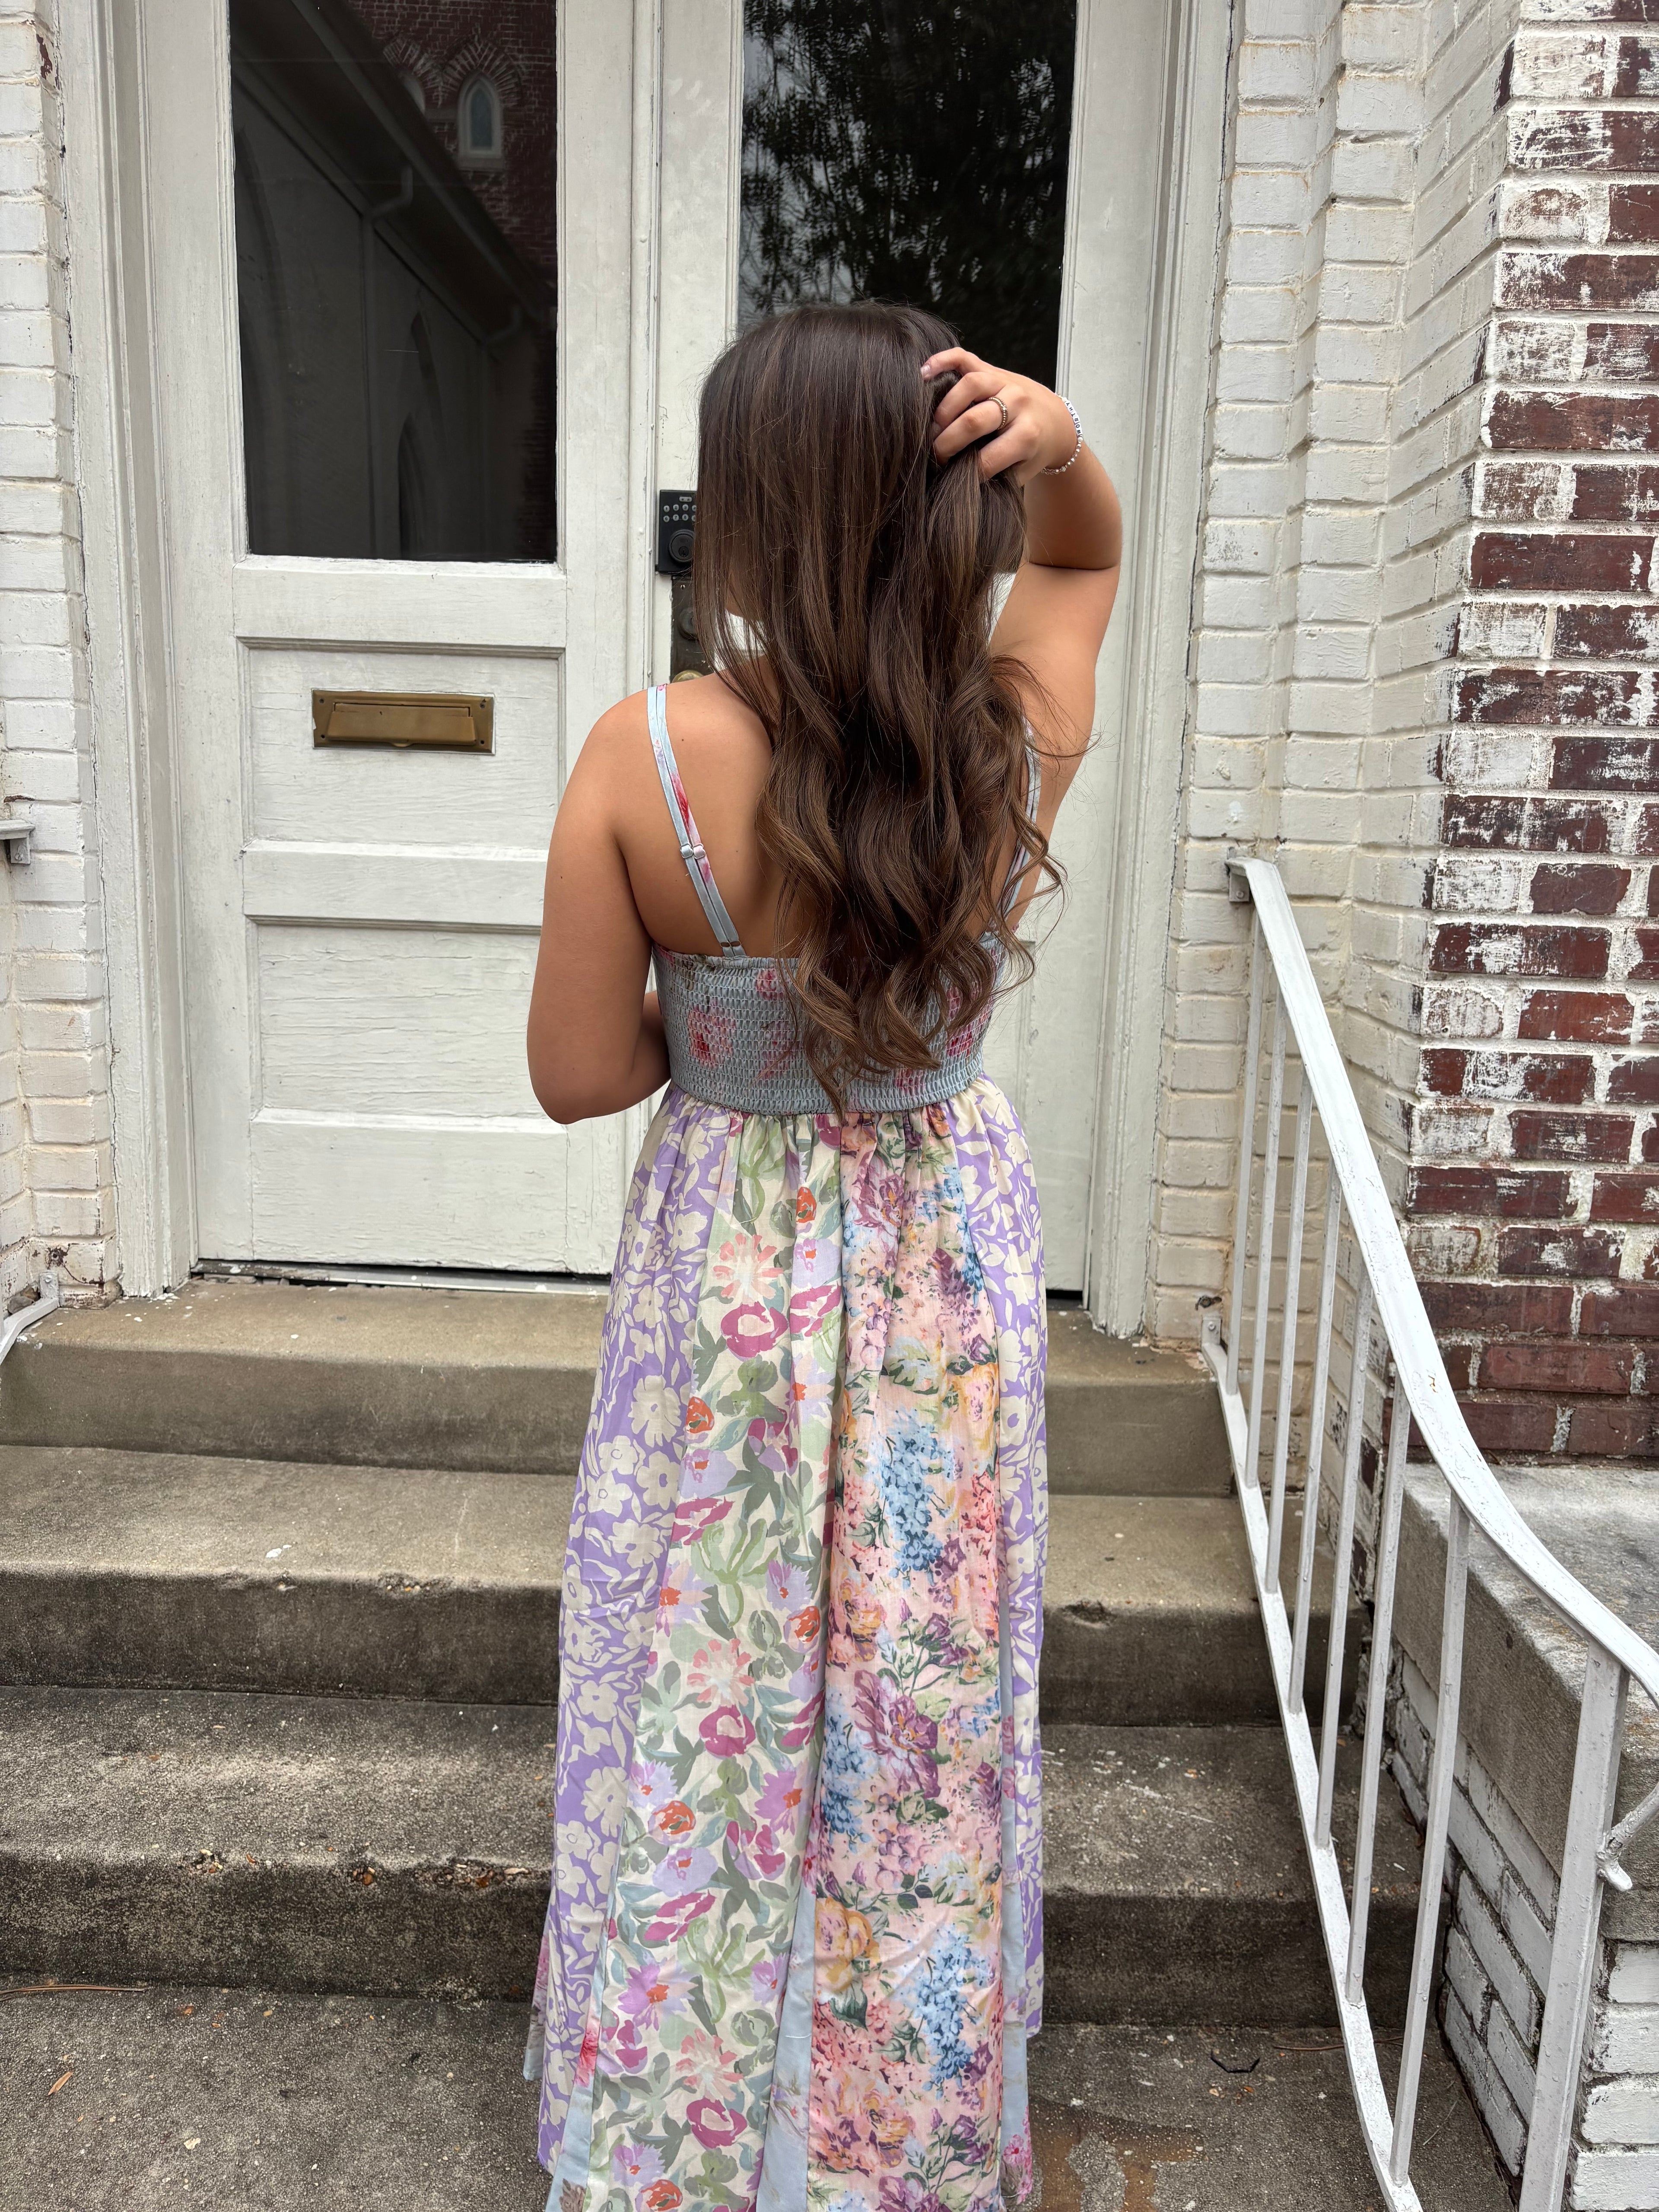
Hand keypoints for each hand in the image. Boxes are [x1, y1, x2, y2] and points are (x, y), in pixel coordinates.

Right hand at [921, 348, 1076, 484]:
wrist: (1053, 420)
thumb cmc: (1032, 451)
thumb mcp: (1022, 470)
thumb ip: (998, 477)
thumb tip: (958, 481)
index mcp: (1028, 436)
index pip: (987, 458)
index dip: (965, 471)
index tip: (951, 476)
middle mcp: (1018, 404)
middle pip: (974, 421)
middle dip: (947, 443)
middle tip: (935, 455)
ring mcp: (1005, 382)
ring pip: (970, 385)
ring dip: (944, 410)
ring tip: (933, 428)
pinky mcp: (992, 368)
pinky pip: (965, 358)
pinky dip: (942, 361)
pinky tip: (924, 374)